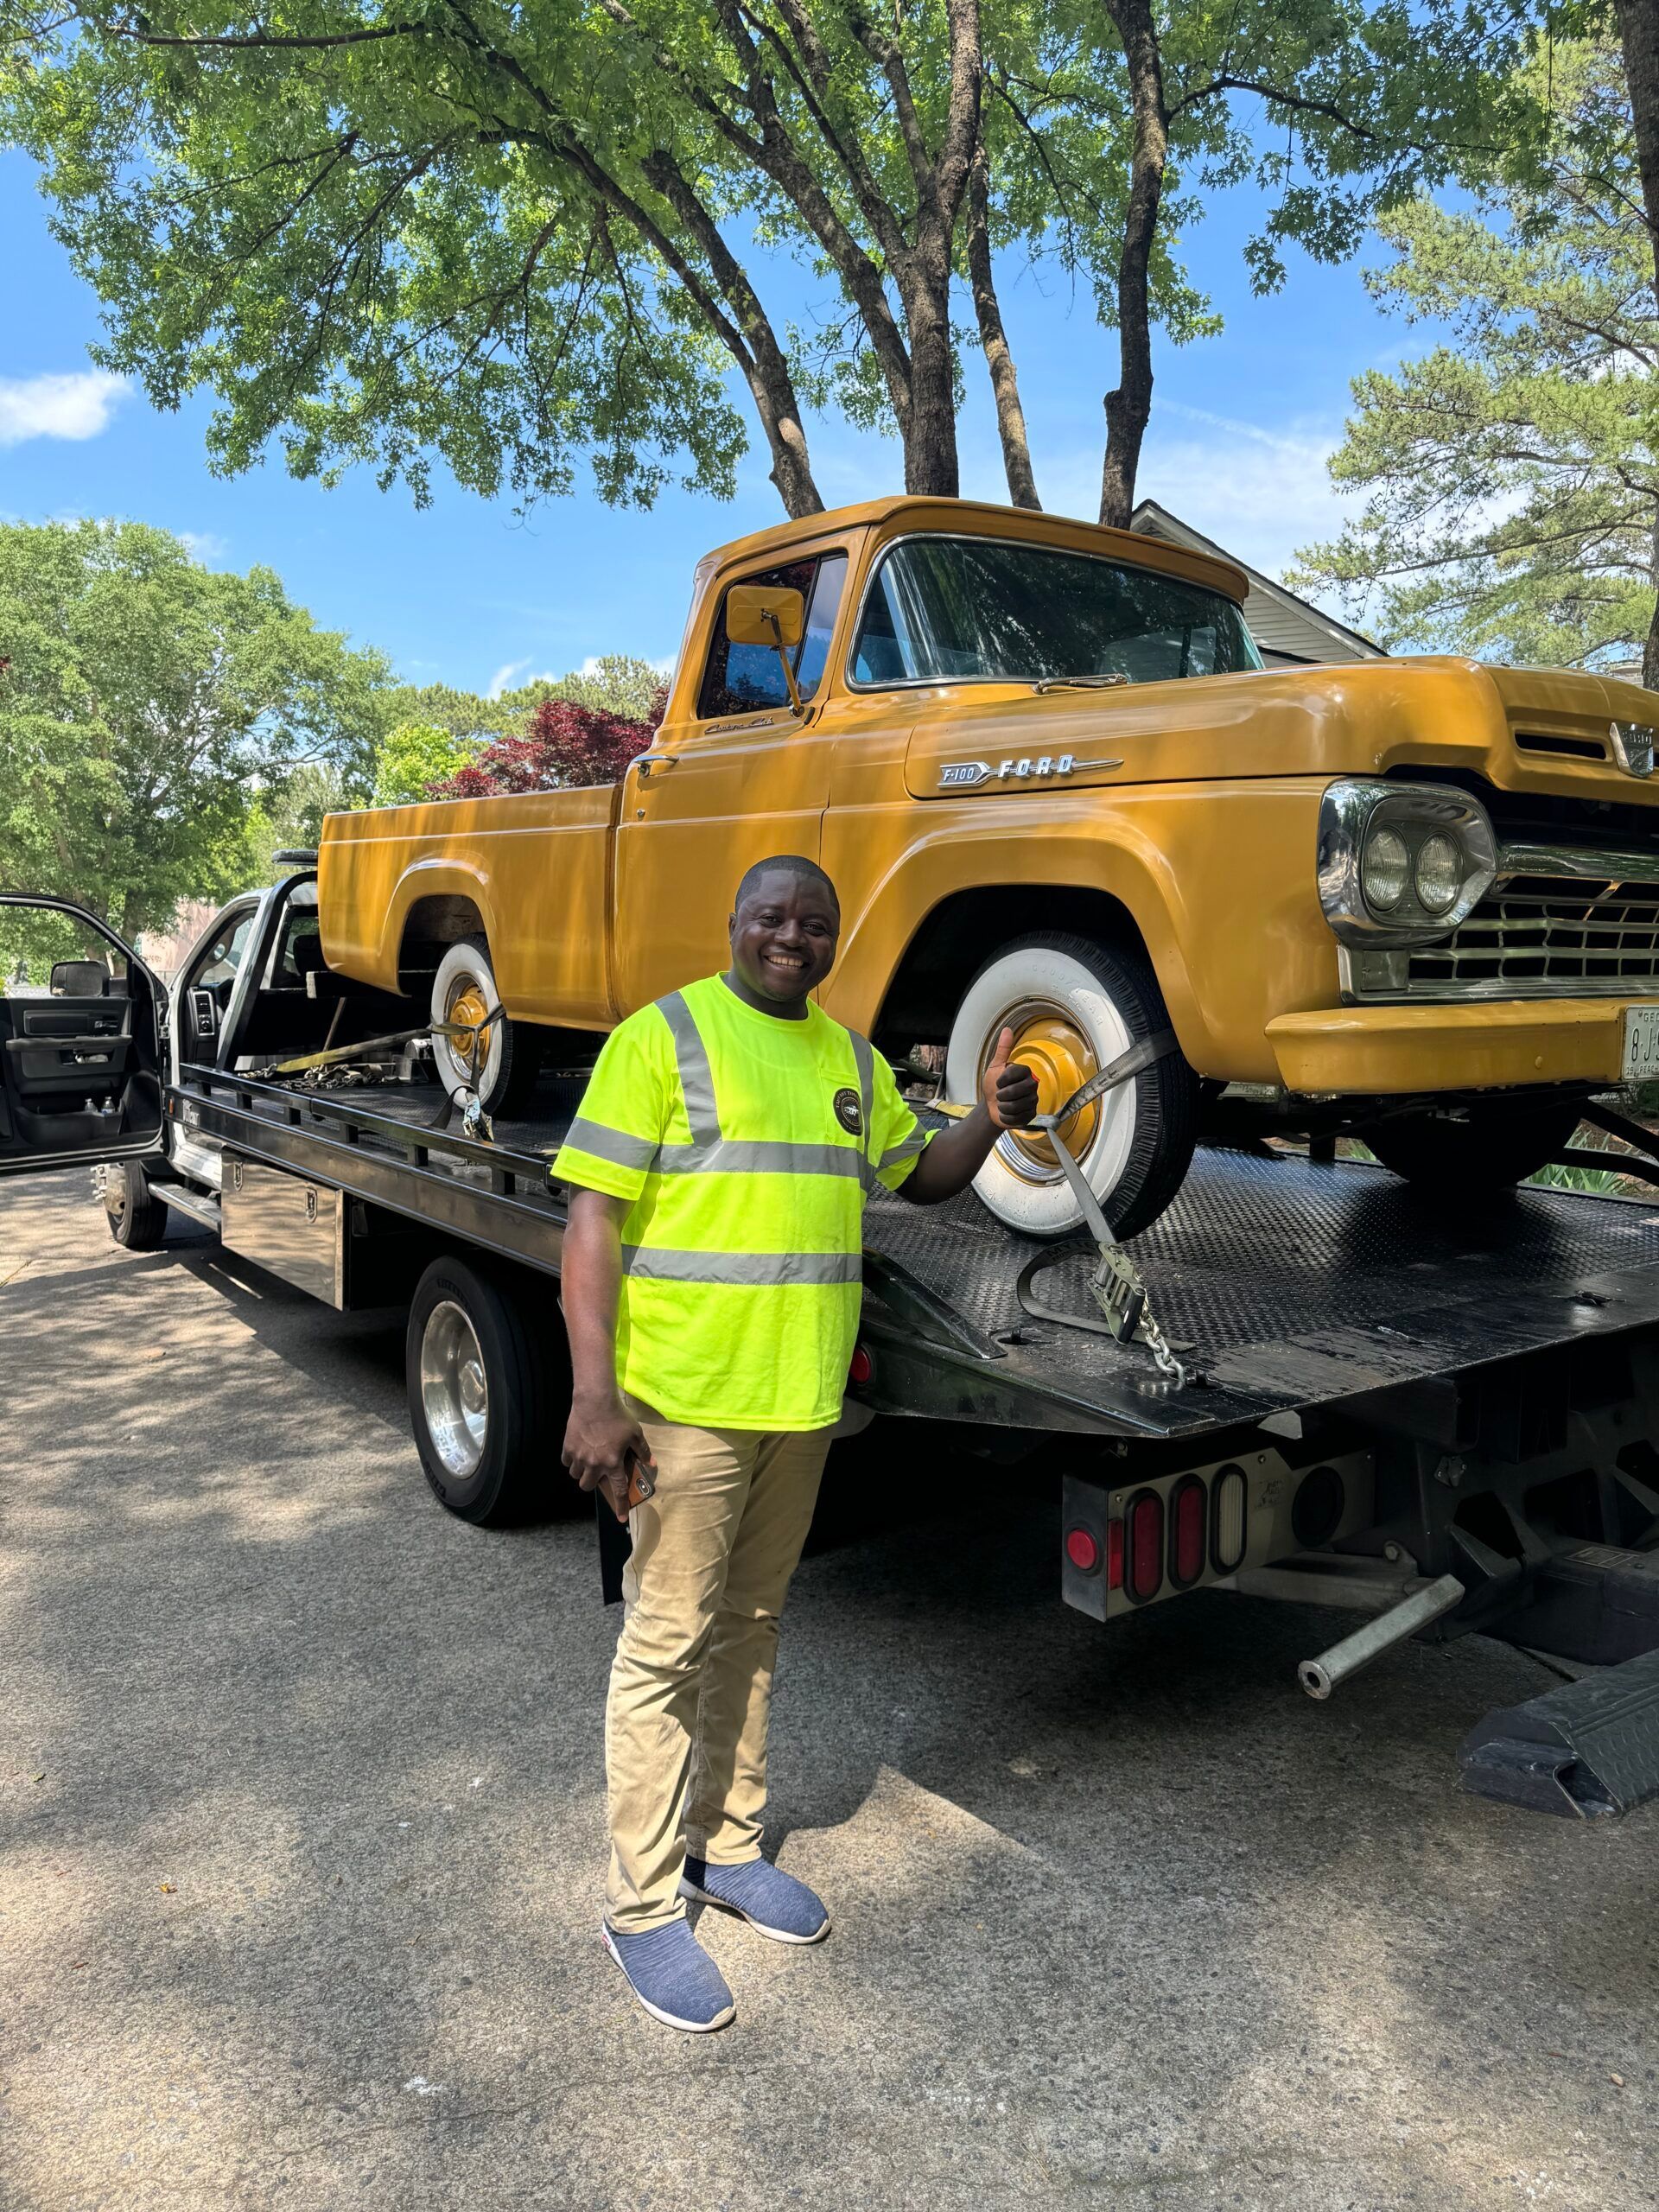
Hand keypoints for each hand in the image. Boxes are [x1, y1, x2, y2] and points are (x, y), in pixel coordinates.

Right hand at [561, 1395, 654, 1522]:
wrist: (595, 1401)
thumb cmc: (618, 1416)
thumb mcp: (636, 1433)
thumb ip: (643, 1450)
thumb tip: (651, 1463)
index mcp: (613, 1463)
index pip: (618, 1491)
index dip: (621, 1506)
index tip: (622, 1518)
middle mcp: (594, 1464)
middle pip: (587, 1486)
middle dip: (593, 1484)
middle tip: (598, 1474)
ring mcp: (579, 1456)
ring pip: (575, 1475)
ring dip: (581, 1472)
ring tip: (587, 1462)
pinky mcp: (568, 1447)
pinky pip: (566, 1462)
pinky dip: (571, 1460)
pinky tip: (577, 1452)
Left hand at [982, 1025, 1040, 1130]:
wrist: (990, 1106)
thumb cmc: (993, 1085)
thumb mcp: (995, 1066)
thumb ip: (1003, 1049)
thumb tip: (1007, 1029)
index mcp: (1025, 1072)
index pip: (1017, 1073)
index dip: (1003, 1079)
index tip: (998, 1082)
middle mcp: (1032, 1085)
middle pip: (1020, 1090)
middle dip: (1003, 1094)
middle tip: (1000, 1094)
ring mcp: (1033, 1101)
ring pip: (1018, 1105)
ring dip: (1003, 1107)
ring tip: (1003, 1104)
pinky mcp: (1030, 1115)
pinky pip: (1018, 1118)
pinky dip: (1006, 1117)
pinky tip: (1006, 1113)